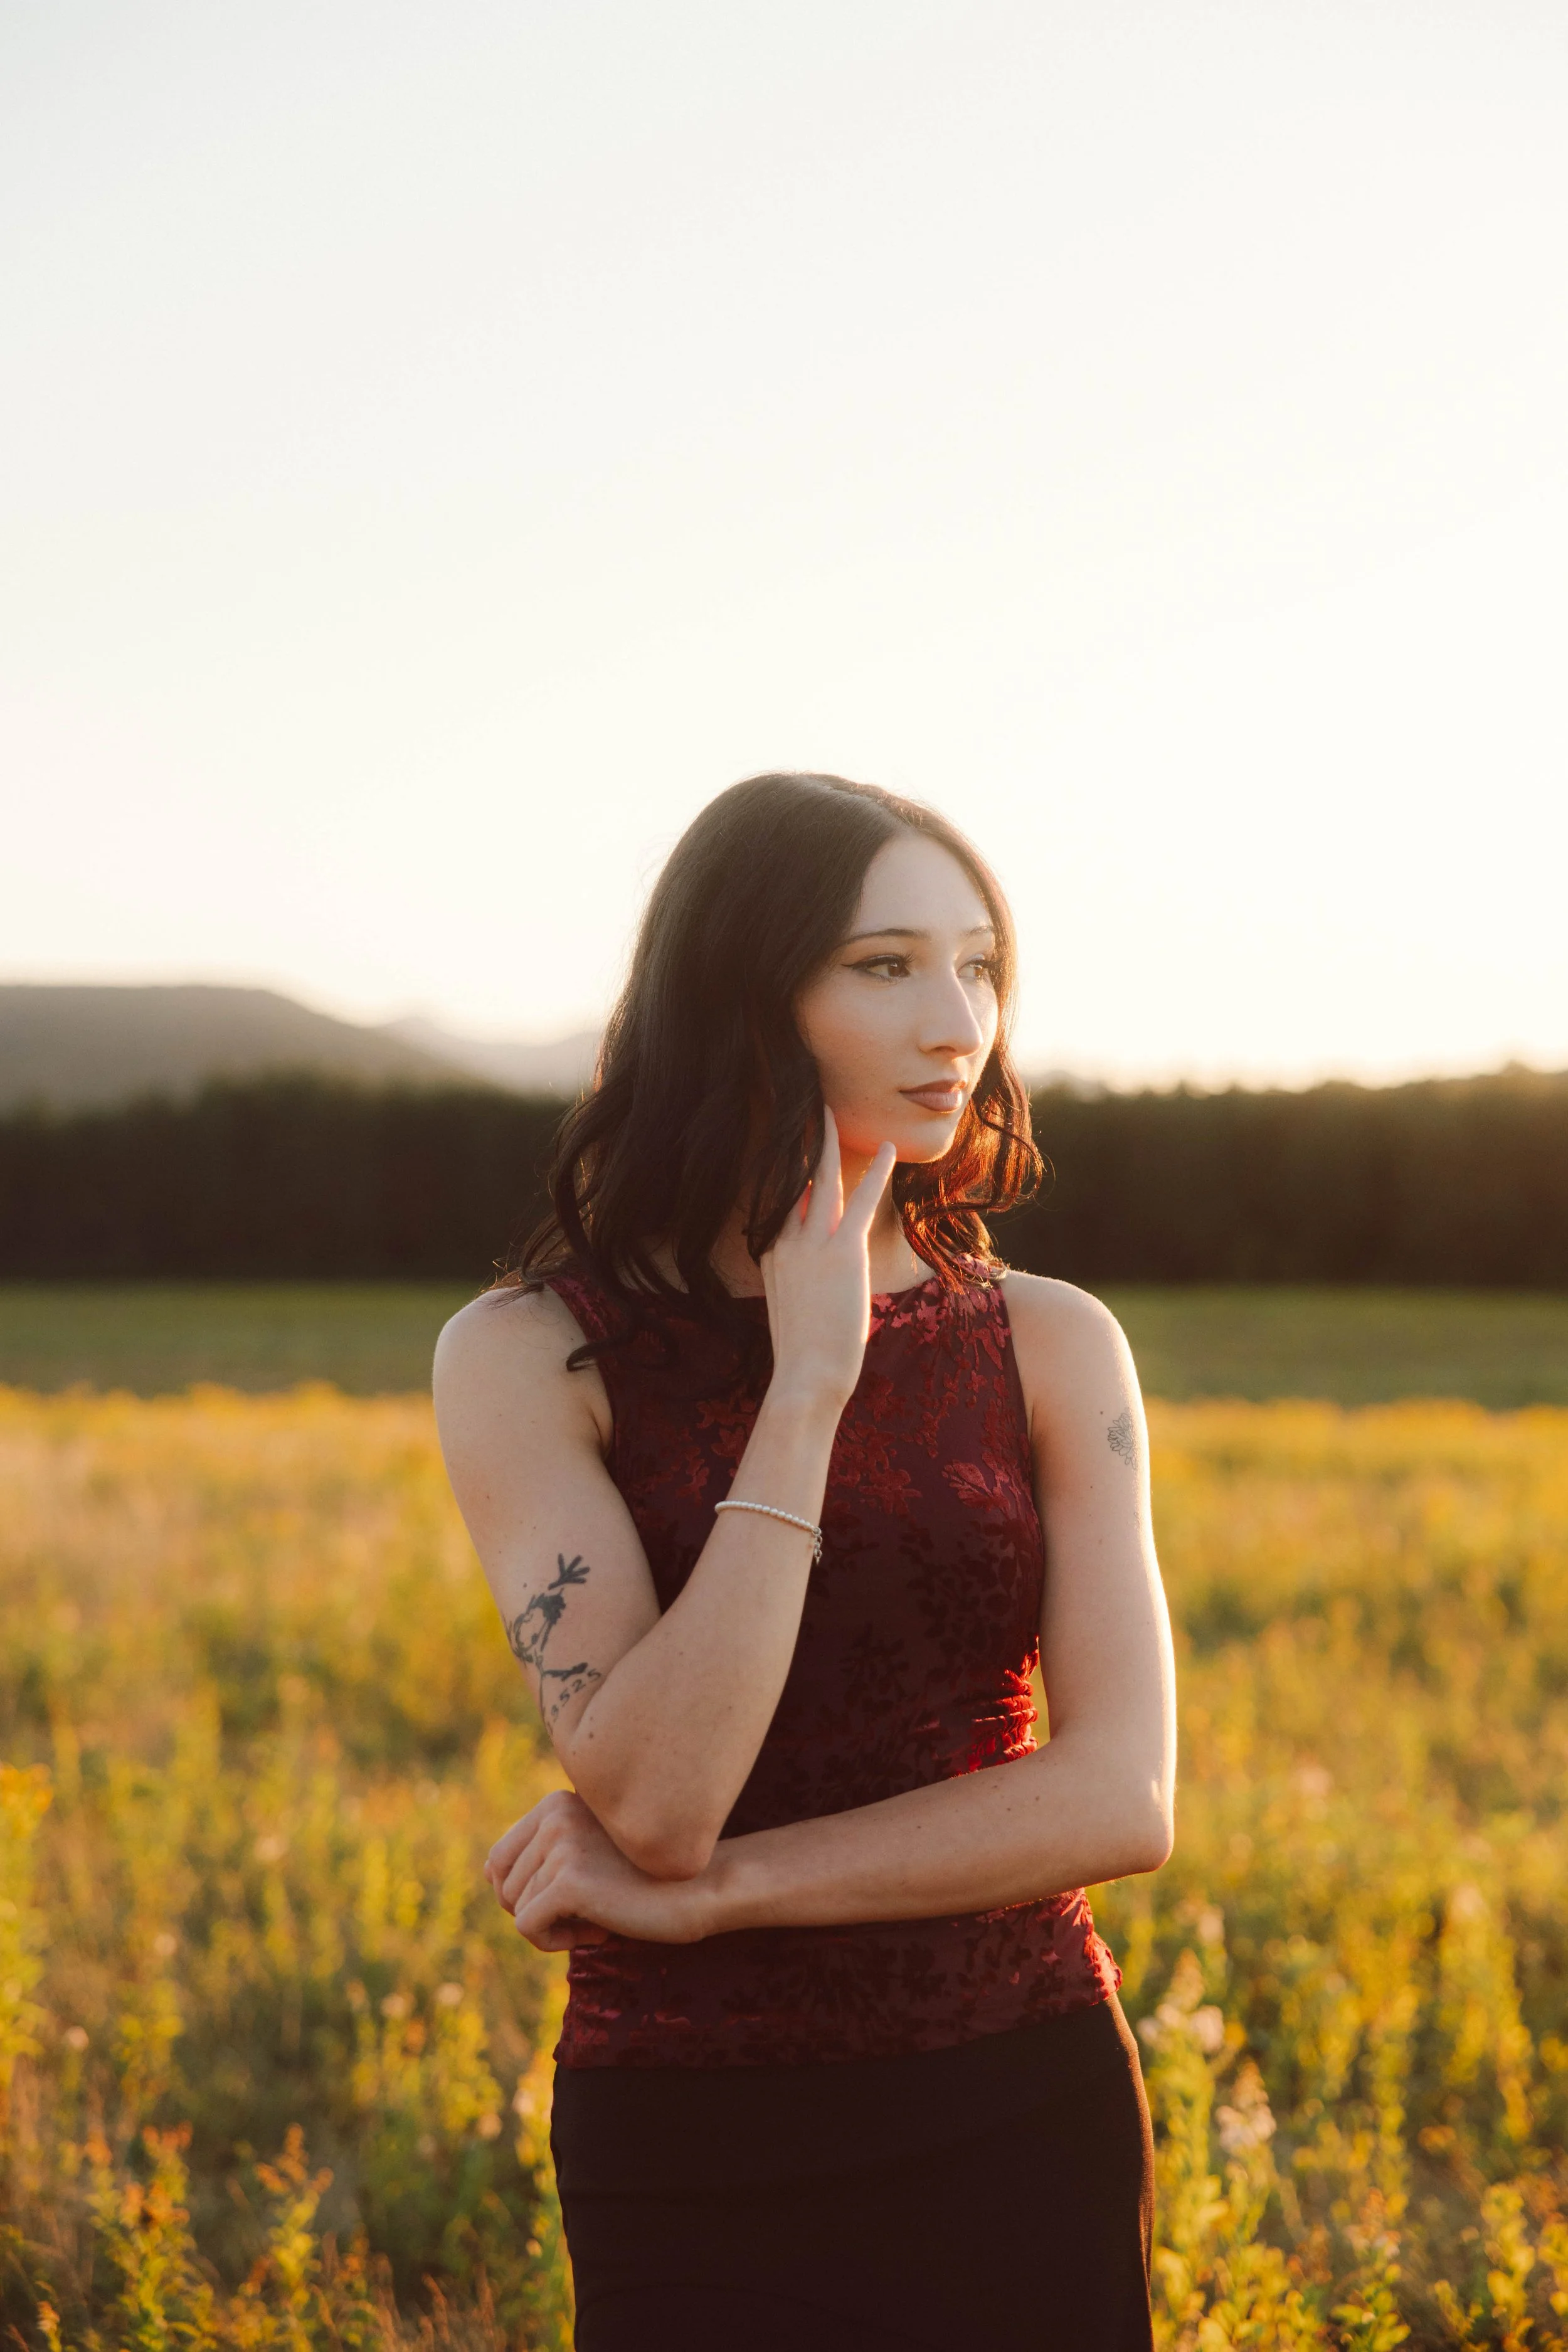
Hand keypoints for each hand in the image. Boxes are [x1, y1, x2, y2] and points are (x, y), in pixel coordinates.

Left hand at [485, 1790, 720, 1951]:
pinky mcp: (568, 1880)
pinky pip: (527, 1927)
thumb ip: (543, 1855)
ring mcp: (561, 1844)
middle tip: (589, 1910)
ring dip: (553, 1927)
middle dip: (539, 1911)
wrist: (702, 1888)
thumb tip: (486, 1874)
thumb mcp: (589, 1853)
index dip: (524, 1893)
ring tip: (601, 1915)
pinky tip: (596, 1932)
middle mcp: (554, 1815)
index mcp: (556, 1803)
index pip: (498, 1860)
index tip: (572, 1898)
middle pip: (503, 1887)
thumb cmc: (646, 1877)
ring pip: (516, 1909)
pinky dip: (554, 1942)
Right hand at [760, 1108, 895, 1411]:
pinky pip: (861, 1203)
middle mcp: (784, 1240)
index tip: (786, 1140)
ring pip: (819, 1180)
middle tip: (802, 1107)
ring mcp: (811, 1246)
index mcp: (770, 1251)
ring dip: (824, 1142)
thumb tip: (808, 1271)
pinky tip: (889, 1149)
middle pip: (788, 1177)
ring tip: (828, 1110)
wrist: (806, 1377)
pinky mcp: (843, 1255)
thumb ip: (797, 1278)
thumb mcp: (791, 1306)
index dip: (781, 1165)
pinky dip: (877, 1173)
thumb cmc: (804, 1351)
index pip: (776, 1197)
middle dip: (794, 1140)